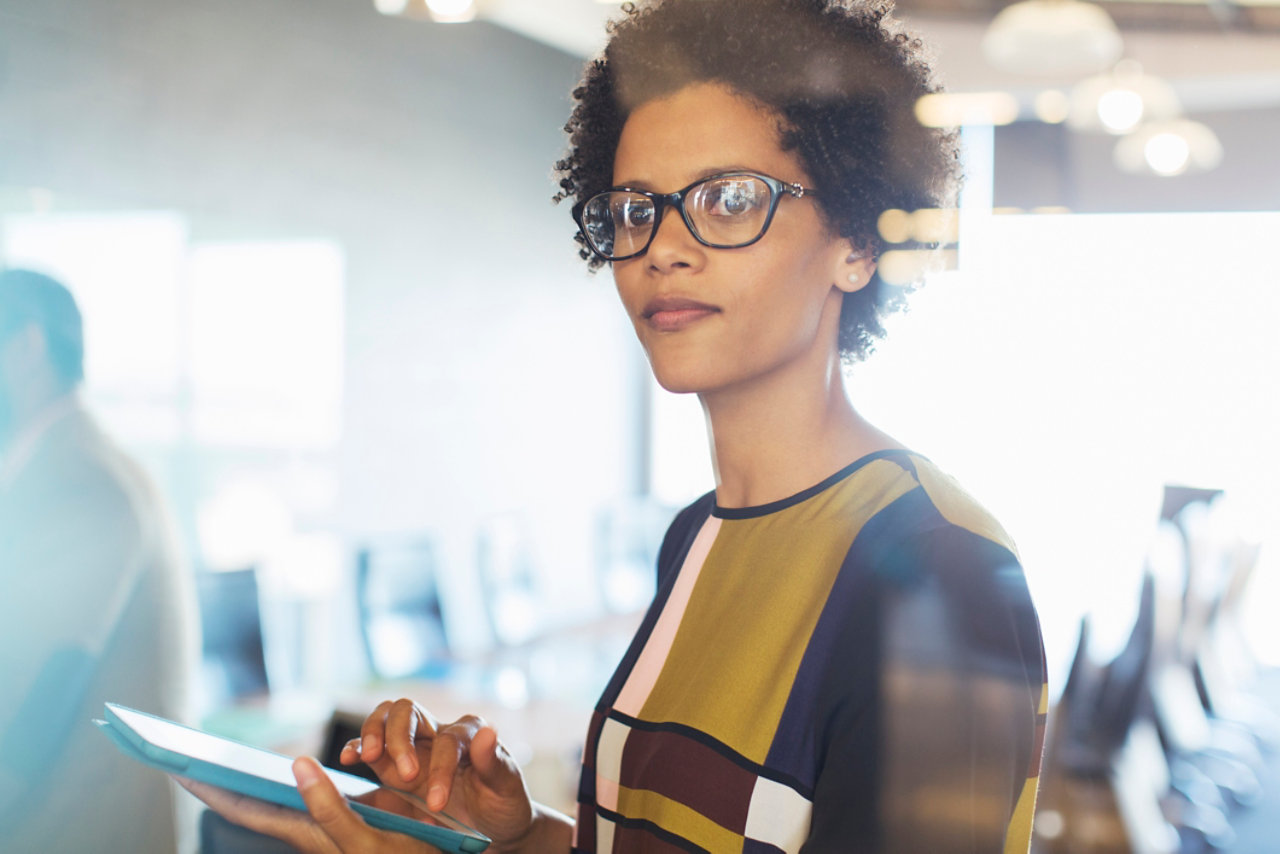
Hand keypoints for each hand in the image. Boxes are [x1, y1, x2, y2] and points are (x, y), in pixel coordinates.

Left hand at [178, 757, 433, 853]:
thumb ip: (330, 808)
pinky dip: (284, 780)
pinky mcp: (346, 819)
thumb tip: (295, 764)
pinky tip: (283, 773)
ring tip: (220, 763)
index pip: (245, 808)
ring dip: (246, 782)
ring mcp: (325, 825)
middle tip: (187, 757)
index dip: (211, 789)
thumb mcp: (365, 841)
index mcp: (307, 833)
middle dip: (219, 782)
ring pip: (273, 801)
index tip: (177, 768)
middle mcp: (308, 828)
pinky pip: (303, 796)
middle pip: (251, 803)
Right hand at [341, 700, 536, 849]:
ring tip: (368, 756)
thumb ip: (494, 763)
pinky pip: (371, 747)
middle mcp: (438, 733)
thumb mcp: (507, 789)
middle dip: (400, 738)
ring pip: (386, 718)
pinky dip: (357, 745)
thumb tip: (488, 731)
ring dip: (374, 733)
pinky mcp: (395, 765)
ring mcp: (414, 747)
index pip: (447, 741)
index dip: (440, 769)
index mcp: (469, 733)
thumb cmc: (504, 806)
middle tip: (406, 776)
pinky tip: (349, 757)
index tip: (437, 804)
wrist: (493, 828)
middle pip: (408, 711)